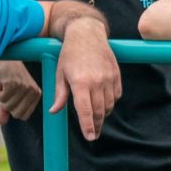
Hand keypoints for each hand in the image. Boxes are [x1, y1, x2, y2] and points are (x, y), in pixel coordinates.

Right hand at [0, 61, 41, 122]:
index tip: (12, 97)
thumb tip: (1, 123)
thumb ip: (6, 110)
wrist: (3, 57)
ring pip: (8, 106)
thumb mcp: (8, 94)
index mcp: (36, 94)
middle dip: (7, 105)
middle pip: (16, 114)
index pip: (24, 117)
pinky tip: (2, 81)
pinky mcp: (13, 83)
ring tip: (5, 84)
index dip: (13, 110)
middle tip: (7, 91)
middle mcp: (32, 91)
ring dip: (1, 96)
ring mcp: (24, 87)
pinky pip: (2, 98)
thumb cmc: (7, 76)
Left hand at [51, 20, 121, 140]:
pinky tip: (103, 102)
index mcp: (80, 82)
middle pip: (99, 111)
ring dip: (103, 115)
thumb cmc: (69, 54)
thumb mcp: (60, 73)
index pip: (85, 110)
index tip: (90, 137)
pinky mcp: (116, 75)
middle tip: (93, 135)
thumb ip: (59, 95)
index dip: (88, 126)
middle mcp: (96, 81)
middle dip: (96, 125)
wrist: (87, 33)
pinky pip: (115, 96)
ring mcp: (109, 78)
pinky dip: (110, 102)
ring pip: (108, 105)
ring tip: (96, 118)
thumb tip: (54, 112)